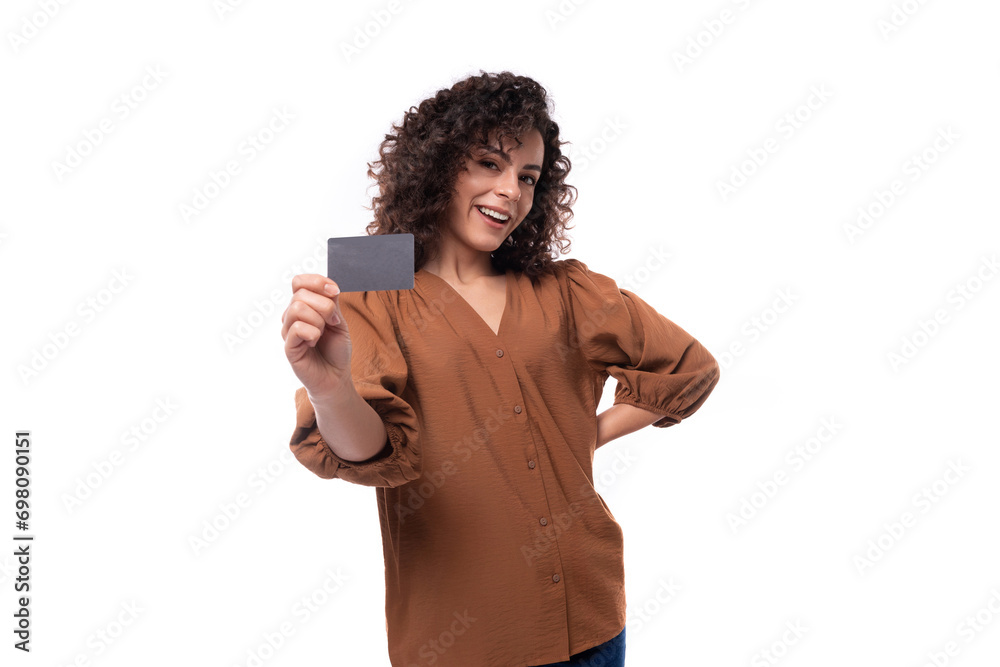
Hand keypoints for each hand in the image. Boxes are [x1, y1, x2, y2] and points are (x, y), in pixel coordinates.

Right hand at [280, 273, 351, 398]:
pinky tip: (314, 342)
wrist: (336, 376)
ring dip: (319, 321)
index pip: (299, 281)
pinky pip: (297, 328)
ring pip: (297, 308)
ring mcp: (288, 331)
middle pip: (300, 294)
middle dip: (325, 306)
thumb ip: (331, 303)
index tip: (335, 292)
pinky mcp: (288, 347)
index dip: (317, 281)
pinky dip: (312, 333)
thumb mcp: (338, 321)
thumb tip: (328, 286)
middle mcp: (292, 316)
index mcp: (303, 306)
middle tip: (334, 322)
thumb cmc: (335, 349)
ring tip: (322, 334)